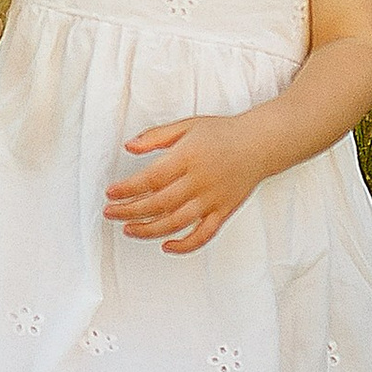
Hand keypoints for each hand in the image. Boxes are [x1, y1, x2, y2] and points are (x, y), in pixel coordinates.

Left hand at [104, 116, 262, 255]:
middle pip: (160, 203)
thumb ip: (156, 136)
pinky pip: (204, 235)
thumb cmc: (221, 133)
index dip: (128, 189)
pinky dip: (185, 245)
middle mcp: (200, 181)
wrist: (260, 144)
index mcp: (188, 157)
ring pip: (178, 223)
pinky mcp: (224, 212)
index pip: (151, 178)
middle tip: (110, 213)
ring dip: (150, 230)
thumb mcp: (186, 125)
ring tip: (129, 230)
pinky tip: (166, 246)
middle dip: (131, 211)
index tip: (110, 194)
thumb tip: (129, 146)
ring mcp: (213, 199)